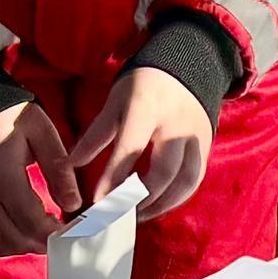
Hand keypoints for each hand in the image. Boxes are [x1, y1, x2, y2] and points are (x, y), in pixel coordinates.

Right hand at [0, 102, 81, 255]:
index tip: (70, 230)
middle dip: (41, 243)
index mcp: (2, 176)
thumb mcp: (41, 132)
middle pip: (15, 238)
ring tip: (45, 234)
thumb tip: (73, 205)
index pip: (30, 220)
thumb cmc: (10, 116)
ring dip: (25, 245)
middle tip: (62, 236)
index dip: (52, 232)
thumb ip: (58, 168)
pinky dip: (8, 239)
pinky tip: (25, 229)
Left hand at [70, 67, 212, 219]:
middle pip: (162, 171)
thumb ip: (96, 134)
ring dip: (160, 204)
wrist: (187, 64)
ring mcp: (196, 136)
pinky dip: (176, 198)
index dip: (114, 178)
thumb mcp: (115, 101)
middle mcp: (176, 124)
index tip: (99, 201)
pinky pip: (194, 179)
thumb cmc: (143, 85)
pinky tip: (157, 205)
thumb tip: (70, 165)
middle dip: (139, 198)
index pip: (131, 148)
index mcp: (148, 107)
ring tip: (137, 215)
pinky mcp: (207, 145)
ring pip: (184, 181)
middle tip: (118, 213)